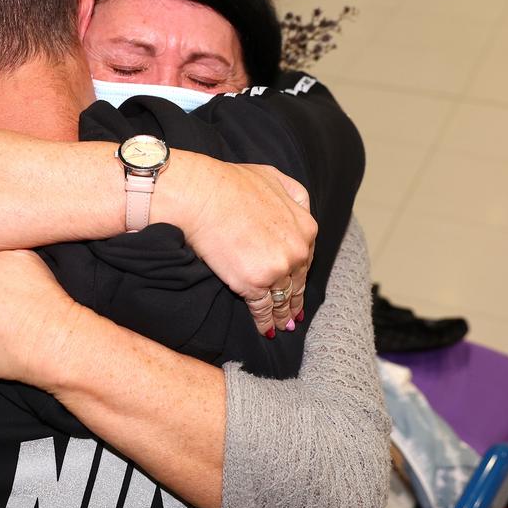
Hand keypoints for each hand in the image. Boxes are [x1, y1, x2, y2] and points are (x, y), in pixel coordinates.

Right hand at [180, 162, 315, 335]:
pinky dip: (264, 322)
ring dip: (282, 314)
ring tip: (281, 326)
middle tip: (294, 315)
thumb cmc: (228, 183)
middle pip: (298, 280)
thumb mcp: (273, 178)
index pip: (306, 256)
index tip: (297, 284)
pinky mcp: (255, 283)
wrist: (201, 195)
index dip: (300, 272)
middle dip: (295, 299)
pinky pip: (263, 309)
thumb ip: (293, 195)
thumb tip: (299, 206)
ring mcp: (277, 268)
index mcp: (305, 225)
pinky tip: (265, 330)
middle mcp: (297, 249)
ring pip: (283, 297)